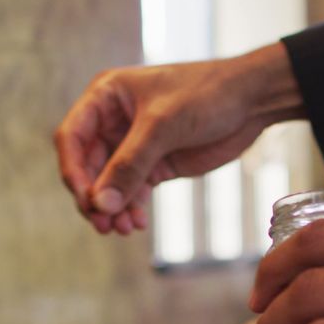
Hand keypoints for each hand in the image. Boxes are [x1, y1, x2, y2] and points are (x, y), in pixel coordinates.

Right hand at [53, 43, 304, 233]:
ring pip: (108, 184)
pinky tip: (137, 223)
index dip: (73, 171)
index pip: (72, 137)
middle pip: (87, 166)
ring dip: (112, 208)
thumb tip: (101, 204)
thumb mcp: (163, 125)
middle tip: (103, 224)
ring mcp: (133, 144)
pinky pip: (132, 191)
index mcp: (105, 97)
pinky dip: (131, 208)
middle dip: (94, 197)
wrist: (252, 100)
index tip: (86, 200)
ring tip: (122, 229)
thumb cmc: (206, 94)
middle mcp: (113, 120)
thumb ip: (129, 165)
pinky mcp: (155, 163)